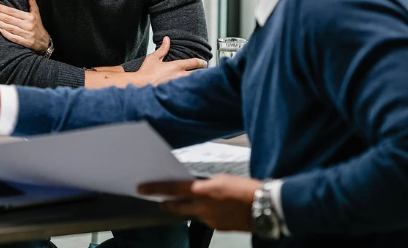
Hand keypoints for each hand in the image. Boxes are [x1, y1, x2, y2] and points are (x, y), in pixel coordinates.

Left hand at [0, 0, 50, 52]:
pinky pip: (13, 38)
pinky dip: (6, 34)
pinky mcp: (25, 43)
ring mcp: (27, 35)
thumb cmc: (37, 23)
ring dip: (0, 23)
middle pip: (10, 19)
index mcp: (30, 17)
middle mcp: (28, 25)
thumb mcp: (36, 11)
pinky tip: (0, 29)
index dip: (3, 8)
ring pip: (10, 28)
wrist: (44, 40)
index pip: (13, 12)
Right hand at [134, 36, 206, 84]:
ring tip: (200, 82)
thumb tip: (167, 39)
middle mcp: (180, 76)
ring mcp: (179, 85)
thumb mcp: (153, 58)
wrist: (141, 86)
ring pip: (194, 83)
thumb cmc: (146, 72)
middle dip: (202, 73)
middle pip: (198, 74)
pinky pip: (187, 90)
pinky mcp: (176, 93)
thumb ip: (162, 49)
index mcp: (177, 66)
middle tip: (204, 73)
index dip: (201, 62)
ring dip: (197, 81)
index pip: (195, 63)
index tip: (204, 63)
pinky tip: (191, 91)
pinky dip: (191, 89)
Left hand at [138, 174, 260, 231]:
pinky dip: (205, 213)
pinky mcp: (218, 228)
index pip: (173, 188)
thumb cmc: (246, 189)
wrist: (266, 207)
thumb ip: (205, 184)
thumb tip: (197, 188)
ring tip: (196, 201)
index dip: (155, 189)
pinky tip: (215, 208)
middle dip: (167, 204)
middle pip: (177, 206)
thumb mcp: (222, 179)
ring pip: (193, 213)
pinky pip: (206, 219)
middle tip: (158, 201)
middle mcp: (204, 207)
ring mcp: (210, 220)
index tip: (142, 189)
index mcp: (204, 191)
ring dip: (190, 208)